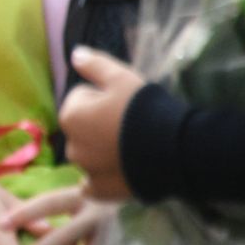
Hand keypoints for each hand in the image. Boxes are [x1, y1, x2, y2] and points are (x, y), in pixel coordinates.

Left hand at [9, 186, 113, 244]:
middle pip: (64, 235)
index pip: (49, 203)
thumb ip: (65, 209)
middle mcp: (99, 212)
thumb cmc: (110, 195)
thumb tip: (39, 230)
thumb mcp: (87, 195)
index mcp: (83, 195)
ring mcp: (116, 231)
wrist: (152, 189)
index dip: (25, 213)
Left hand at [61, 47, 143, 200]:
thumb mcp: (121, 78)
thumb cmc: (145, 110)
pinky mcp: (102, 191)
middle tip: (130, 125)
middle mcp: (71, 146)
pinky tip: (117, 172)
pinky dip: (102, 179)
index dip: (103, 97)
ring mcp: (86, 171)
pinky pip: (93, 184)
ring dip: (103, 150)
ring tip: (133, 147)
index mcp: (70, 117)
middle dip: (100, 124)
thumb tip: (75, 54)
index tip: (123, 103)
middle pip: (84, 128)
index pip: (81, 98)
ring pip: (90, 154)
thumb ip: (94, 65)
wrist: (174, 151)